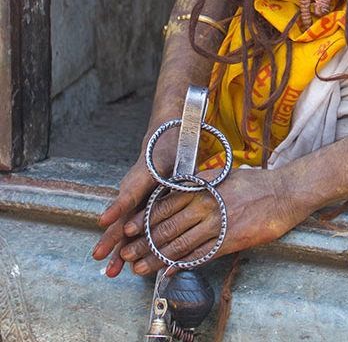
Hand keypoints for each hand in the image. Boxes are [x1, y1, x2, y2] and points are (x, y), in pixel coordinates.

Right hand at [92, 124, 178, 276]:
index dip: (118, 208)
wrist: (163, 140)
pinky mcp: (135, 206)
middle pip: (123, 215)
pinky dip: (126, 244)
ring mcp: (131, 198)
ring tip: (111, 270)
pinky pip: (130, 226)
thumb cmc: (169, 149)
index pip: (129, 193)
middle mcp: (133, 188)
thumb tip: (185, 193)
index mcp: (143, 175)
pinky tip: (122, 261)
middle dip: (112, 237)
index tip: (105, 221)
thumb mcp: (173, 158)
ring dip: (117, 248)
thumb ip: (176, 177)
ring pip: (124, 226)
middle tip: (99, 256)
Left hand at [118, 167, 308, 274]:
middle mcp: (205, 204)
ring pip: (179, 243)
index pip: (164, 204)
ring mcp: (217, 223)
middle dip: (143, 242)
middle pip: (166, 226)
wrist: (284, 192)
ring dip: (156, 258)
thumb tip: (180, 187)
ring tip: (139, 267)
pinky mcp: (229, 240)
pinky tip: (168, 271)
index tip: (128, 230)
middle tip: (126, 253)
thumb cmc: (255, 182)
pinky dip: (182, 264)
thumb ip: (200, 182)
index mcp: (202, 187)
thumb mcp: (223, 174)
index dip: (144, 220)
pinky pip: (201, 255)